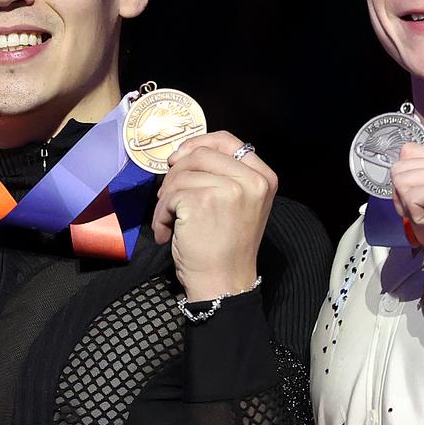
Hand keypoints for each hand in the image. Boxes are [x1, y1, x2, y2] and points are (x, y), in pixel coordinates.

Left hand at [148, 130, 276, 300]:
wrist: (223, 283)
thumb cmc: (225, 248)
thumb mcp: (240, 205)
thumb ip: (224, 176)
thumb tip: (183, 155)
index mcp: (263, 177)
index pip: (227, 141)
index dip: (198, 143)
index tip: (179, 158)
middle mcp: (251, 181)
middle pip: (199, 154)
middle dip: (176, 174)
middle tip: (168, 198)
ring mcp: (228, 190)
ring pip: (180, 176)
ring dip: (165, 201)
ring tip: (170, 223)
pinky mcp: (202, 202)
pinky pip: (169, 196)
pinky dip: (160, 216)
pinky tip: (168, 233)